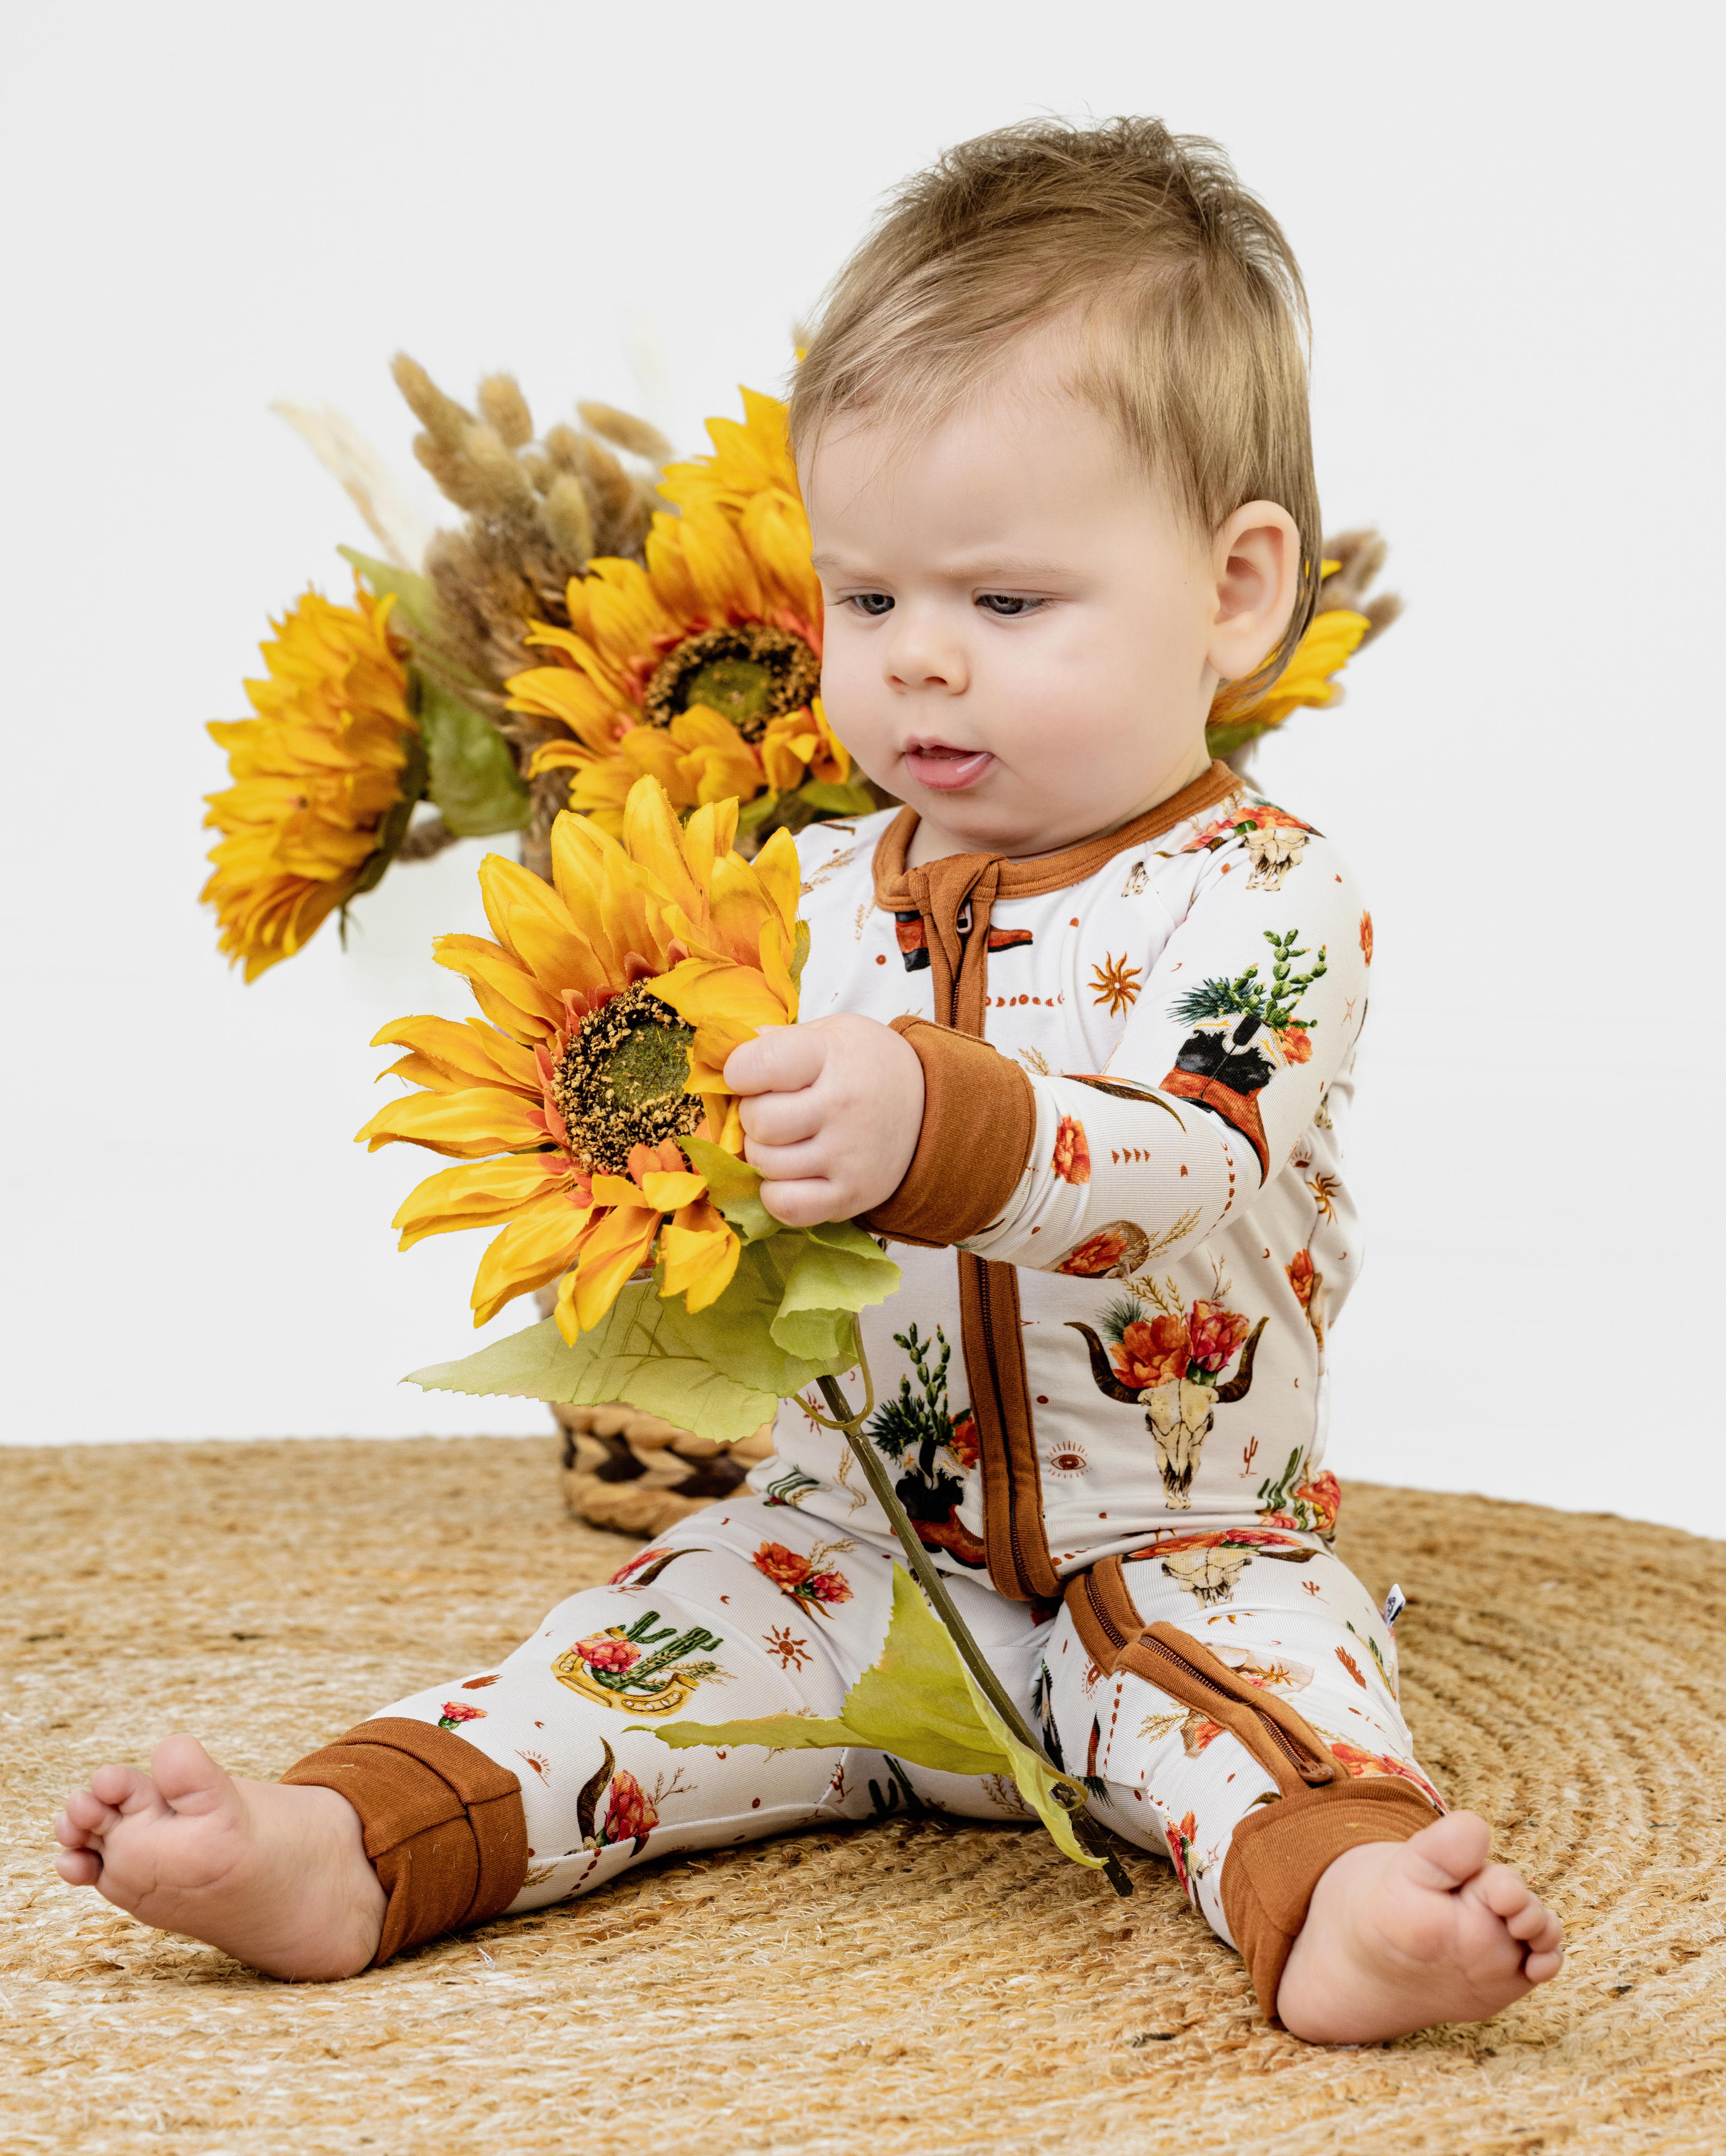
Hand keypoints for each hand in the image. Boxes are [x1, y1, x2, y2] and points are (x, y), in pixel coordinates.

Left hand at [723, 1015, 923, 1227]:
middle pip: (759, 1121)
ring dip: (763, 1153)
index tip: (750, 1074)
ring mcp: (847, 1156)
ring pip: (766, 1164)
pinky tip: (788, 1175)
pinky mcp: (851, 1196)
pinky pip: (786, 1206)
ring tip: (786, 1140)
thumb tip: (726, 1053)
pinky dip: (775, 1193)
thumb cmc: (868, 1066)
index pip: (759, 1064)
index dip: (740, 1070)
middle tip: (773, 1110)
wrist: (933, 1108)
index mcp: (832, 1056)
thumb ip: (779, 1040)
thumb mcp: (833, 1033)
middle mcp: (842, 1107)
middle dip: (753, 1116)